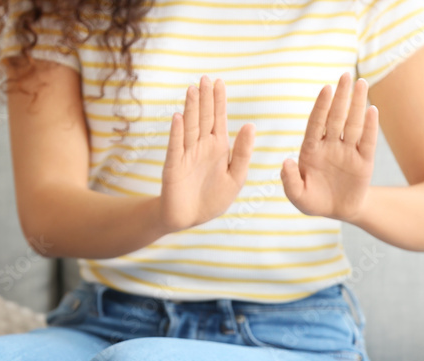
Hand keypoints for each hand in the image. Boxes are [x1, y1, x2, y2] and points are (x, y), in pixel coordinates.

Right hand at [160, 76, 255, 231]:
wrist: (188, 218)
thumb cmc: (212, 198)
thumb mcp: (235, 177)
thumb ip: (242, 152)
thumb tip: (250, 125)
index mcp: (217, 147)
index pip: (218, 119)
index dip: (218, 101)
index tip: (219, 82)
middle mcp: (201, 146)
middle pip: (203, 118)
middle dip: (205, 98)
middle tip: (205, 78)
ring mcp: (186, 154)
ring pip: (189, 127)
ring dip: (191, 108)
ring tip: (193, 89)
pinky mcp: (173, 166)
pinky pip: (175, 147)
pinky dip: (176, 132)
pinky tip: (178, 117)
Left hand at [281, 73, 378, 223]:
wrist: (338, 211)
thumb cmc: (314, 201)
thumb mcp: (298, 196)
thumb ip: (290, 181)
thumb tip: (286, 162)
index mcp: (311, 150)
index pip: (316, 124)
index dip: (321, 107)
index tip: (326, 89)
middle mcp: (330, 146)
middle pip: (336, 118)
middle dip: (341, 97)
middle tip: (346, 75)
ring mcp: (348, 152)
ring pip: (353, 124)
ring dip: (357, 104)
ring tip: (361, 83)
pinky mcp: (364, 162)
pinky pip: (367, 142)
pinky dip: (371, 127)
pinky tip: (372, 110)